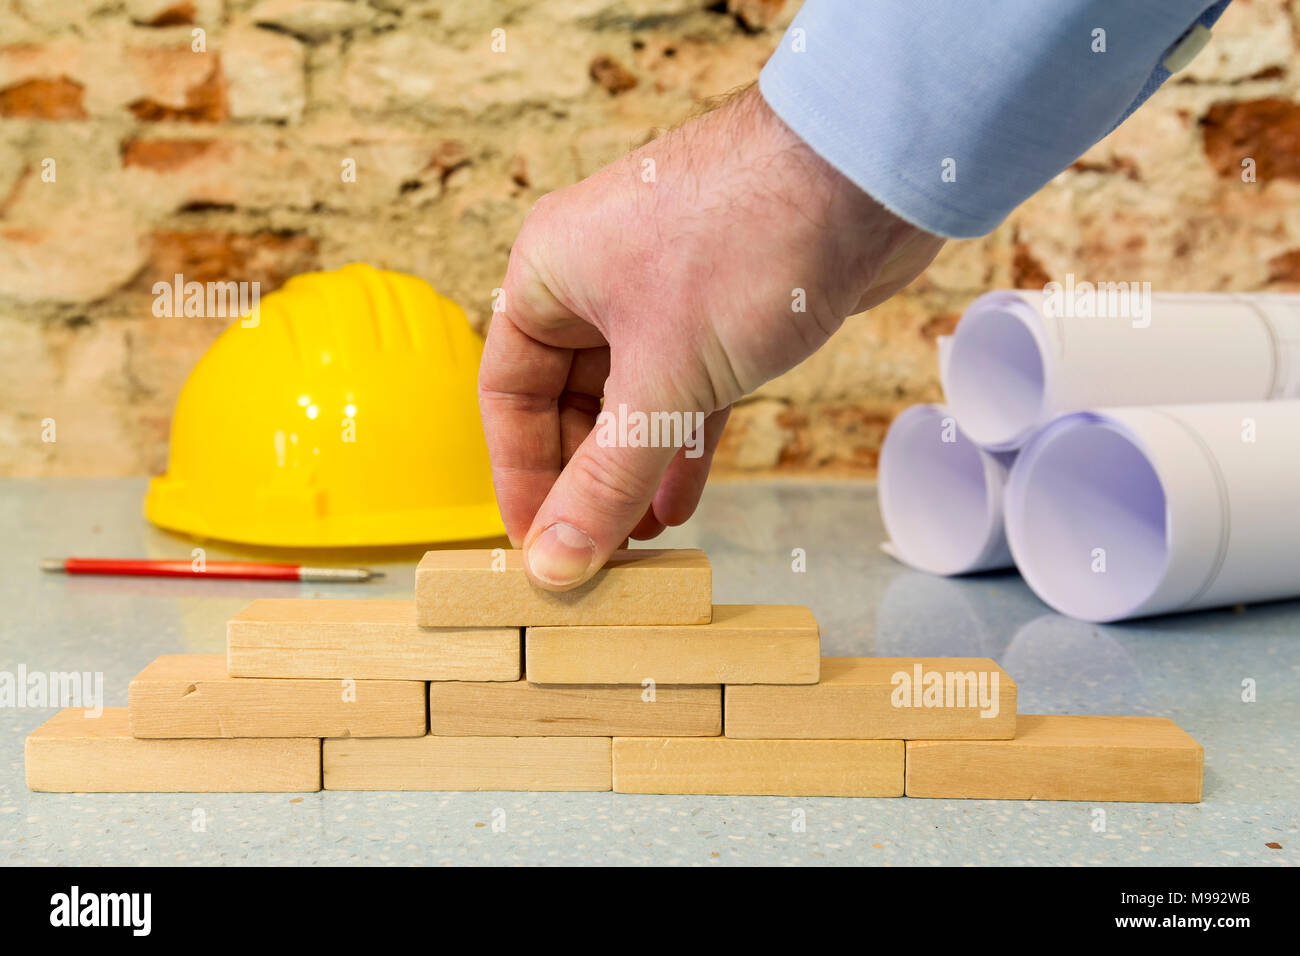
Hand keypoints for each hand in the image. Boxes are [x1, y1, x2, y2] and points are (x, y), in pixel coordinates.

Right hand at [479, 85, 943, 589]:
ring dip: (634, 471)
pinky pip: (686, 392)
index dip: (521, 477)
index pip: (508, 394)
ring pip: (632, 402)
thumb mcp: (663, 381)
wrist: (866, 170)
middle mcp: (596, 281)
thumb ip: (606, 478)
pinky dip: (682, 444)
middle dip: (585, 481)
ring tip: (639, 544)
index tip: (538, 545)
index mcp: (550, 276)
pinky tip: (681, 500)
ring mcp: (664, 293)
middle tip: (598, 555)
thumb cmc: (745, 240)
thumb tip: (555, 560)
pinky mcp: (724, 310)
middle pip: (569, 403)